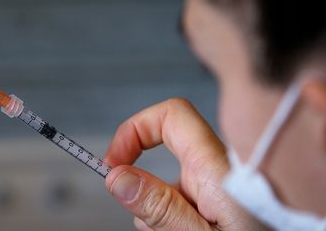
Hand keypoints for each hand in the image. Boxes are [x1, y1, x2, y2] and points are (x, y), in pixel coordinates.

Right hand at [104, 98, 267, 230]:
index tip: (114, 162)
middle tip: (139, 214)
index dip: (135, 128)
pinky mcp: (218, 203)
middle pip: (163, 154)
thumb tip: (117, 177)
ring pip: (169, 183)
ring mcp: (218, 188)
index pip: (172, 115)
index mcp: (217, 170)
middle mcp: (218, 171)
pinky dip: (169, 218)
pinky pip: (181, 200)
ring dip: (155, 209)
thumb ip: (161, 209)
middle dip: (142, 183)